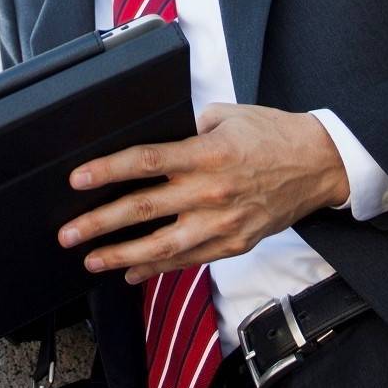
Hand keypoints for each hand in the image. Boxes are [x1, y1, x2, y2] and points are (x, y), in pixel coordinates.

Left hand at [57, 104, 349, 282]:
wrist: (319, 164)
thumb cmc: (272, 134)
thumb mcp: (228, 115)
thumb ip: (191, 128)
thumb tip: (161, 143)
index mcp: (207, 153)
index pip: (147, 163)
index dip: (108, 171)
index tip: (78, 179)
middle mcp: (211, 191)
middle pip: (144, 210)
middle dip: (100, 222)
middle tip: (68, 233)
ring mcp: (222, 223)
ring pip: (163, 246)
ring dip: (122, 255)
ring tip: (91, 259)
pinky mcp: (234, 243)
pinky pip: (188, 260)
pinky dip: (157, 269)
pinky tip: (130, 272)